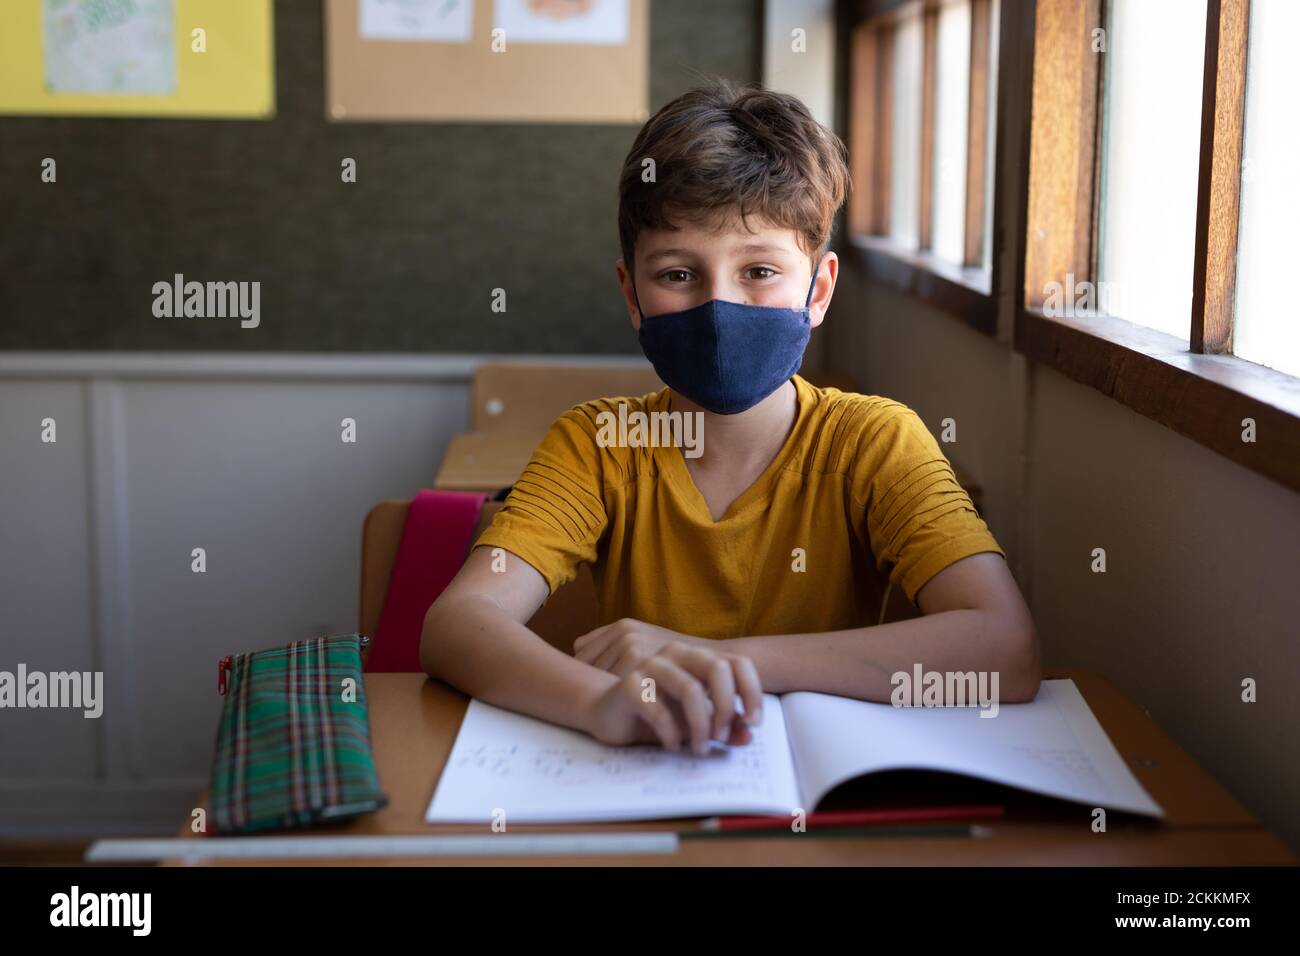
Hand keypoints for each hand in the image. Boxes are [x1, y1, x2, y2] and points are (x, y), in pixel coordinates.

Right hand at [577, 627, 763, 754]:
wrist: (605, 711)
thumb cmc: (656, 714)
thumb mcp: (695, 722)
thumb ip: (723, 727)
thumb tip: (748, 738)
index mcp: (697, 657)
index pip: (738, 662)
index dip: (752, 691)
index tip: (754, 722)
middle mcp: (676, 654)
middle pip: (718, 669)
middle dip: (726, 708)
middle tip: (722, 737)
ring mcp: (651, 665)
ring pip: (690, 690)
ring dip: (700, 727)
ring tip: (699, 748)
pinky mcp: (629, 684)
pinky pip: (660, 710)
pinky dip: (671, 734)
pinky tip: (672, 745)